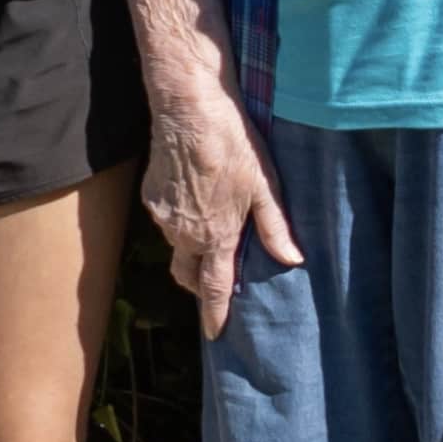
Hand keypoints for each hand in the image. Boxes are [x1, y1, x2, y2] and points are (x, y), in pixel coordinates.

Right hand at [139, 80, 304, 342]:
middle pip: (188, 274)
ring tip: (212, 231)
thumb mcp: (264, 184)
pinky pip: (165, 222)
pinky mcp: (149, 196)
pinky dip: (180, 222)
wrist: (187, 106)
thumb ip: (275, 227)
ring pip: (176, 246)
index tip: (215, 334)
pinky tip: (196, 200)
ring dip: (192, 248)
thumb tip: (293, 260)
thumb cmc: (232, 141)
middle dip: (201, 285)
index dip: (215, 314)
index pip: (213, 288)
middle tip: (217, 284)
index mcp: (215, 234)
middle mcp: (183, 232)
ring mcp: (162, 215)